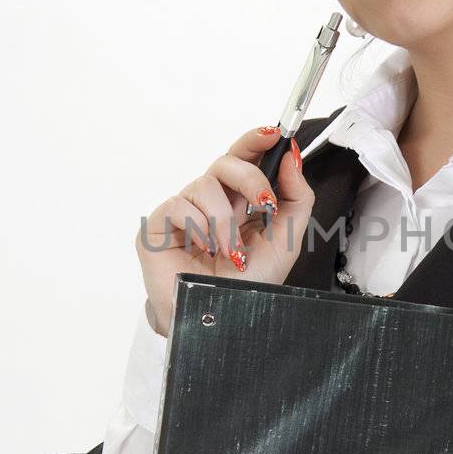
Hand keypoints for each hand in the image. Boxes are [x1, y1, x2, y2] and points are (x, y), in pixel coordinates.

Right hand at [135, 127, 315, 337]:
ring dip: (226, 222)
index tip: (275, 134)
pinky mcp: (157, 227)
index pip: (243, 157)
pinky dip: (199, 228)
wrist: (221, 320)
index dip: (255, 139)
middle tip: (265, 204)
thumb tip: (291, 157)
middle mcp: (209, 201)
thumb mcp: (286, 239)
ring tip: (231, 253)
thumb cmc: (249, 283)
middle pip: (225, 162)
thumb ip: (296, 197)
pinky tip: (204, 250)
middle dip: (250, 178)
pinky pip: (179, 206)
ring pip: (204, 186)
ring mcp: (182, 212)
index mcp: (238, 201)